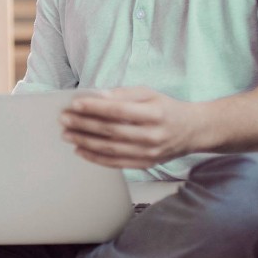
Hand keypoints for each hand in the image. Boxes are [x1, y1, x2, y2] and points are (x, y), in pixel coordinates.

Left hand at [60, 87, 203, 168]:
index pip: (119, 111)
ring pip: (111, 149)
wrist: (193, 130)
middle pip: (111, 131)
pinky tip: (80, 151)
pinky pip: (116, 163)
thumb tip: (98, 96)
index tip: (75, 104)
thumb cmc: (166, 108)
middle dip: (84, 125)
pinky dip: (95, 158)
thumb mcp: (149, 93)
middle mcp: (153, 135)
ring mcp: (149, 153)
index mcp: (155, 114)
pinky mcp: (145, 164)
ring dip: (85, 142)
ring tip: (67, 135)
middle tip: (64, 120)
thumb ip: (123, 94)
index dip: (95, 108)